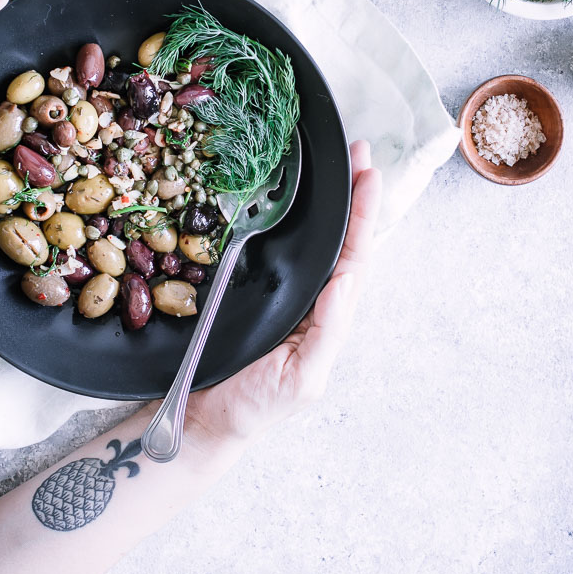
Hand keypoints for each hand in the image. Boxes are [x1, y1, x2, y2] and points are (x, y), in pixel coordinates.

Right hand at [185, 140, 380, 447]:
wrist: (203, 421)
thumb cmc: (254, 406)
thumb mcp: (300, 379)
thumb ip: (326, 333)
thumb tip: (346, 282)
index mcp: (327, 316)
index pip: (353, 258)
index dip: (364, 217)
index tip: (369, 174)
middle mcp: (310, 299)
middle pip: (340, 239)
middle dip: (353, 196)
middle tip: (358, 152)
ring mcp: (282, 293)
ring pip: (313, 240)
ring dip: (329, 201)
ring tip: (339, 162)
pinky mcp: (250, 290)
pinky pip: (275, 250)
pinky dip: (293, 220)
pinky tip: (288, 194)